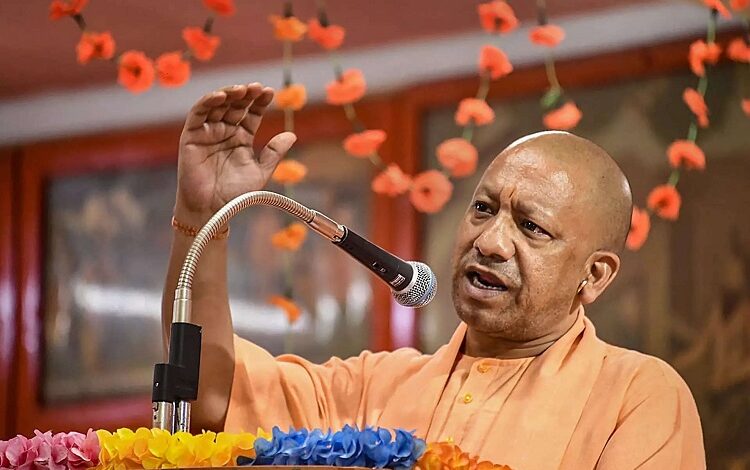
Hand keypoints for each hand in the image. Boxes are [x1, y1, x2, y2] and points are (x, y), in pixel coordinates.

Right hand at [175, 83, 295, 223]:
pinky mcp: (191, 136)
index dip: (260, 102)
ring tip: (241, 90)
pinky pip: (198, 114)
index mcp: (241, 138)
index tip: (270, 92)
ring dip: (228, 94)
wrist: (213, 210)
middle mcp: (224, 132)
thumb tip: (292, 134)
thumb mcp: (260, 172)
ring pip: (217, 105)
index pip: (251, 114)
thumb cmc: (235, 194)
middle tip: (257, 88)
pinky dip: (208, 102)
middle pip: (235, 106)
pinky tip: (221, 96)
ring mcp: (207, 132)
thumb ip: (273, 153)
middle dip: (246, 95)